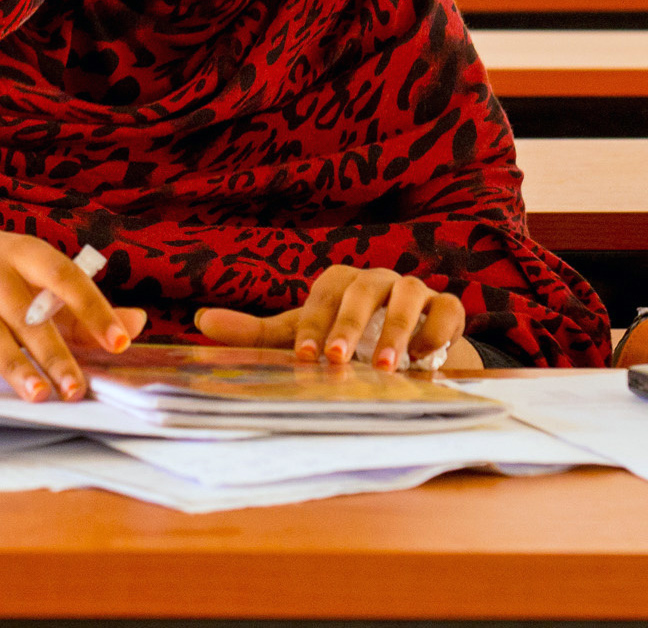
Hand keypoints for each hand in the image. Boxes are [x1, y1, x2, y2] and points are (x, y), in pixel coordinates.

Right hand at [0, 225, 144, 400]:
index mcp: (22, 251)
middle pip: (24, 312)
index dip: (92, 309)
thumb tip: (136, 325)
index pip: (63, 276)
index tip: (118, 343)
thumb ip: (81, 303)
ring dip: (13, 365)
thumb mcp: (31, 273)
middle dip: (53, 352)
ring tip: (38, 395)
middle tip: (76, 389)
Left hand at [192, 265, 470, 370]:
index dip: (313, 324)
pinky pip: (447, 310)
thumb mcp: (303, 335)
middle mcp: (377, 280)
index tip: (304, 358)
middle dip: (350, 325)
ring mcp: (415, 291)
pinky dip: (438, 330)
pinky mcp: (447, 308)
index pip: (325, 295)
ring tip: (386, 367)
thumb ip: (257, 333)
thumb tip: (200, 322)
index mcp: (341, 283)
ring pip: (408, 296)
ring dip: (397, 331)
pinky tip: (427, 358)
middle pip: (363, 290)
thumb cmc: (346, 336)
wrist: (407, 347)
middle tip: (338, 360)